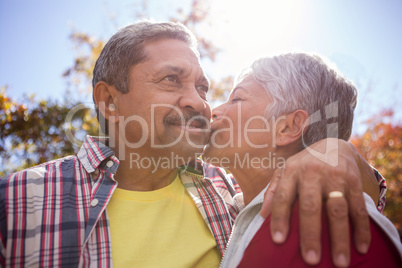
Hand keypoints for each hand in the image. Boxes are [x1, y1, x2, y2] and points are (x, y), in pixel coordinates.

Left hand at [260, 138, 371, 267]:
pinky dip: (361, 229)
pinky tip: (361, 247)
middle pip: (310, 206)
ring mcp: (335, 176)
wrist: (333, 143)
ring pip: (337, 210)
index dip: (279, 218)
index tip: (277, 240)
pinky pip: (358, 208)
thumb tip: (262, 215)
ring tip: (339, 261)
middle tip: (310, 259)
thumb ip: (273, 191)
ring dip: (339, 237)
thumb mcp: (284, 171)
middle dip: (310, 234)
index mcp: (292, 171)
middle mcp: (312, 173)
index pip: (282, 197)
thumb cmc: (303, 164)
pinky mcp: (354, 181)